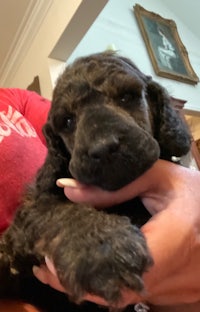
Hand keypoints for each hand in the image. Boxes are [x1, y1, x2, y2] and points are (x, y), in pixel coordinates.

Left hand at [34, 160, 199, 305]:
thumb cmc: (193, 190)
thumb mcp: (158, 175)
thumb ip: (114, 185)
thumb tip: (67, 190)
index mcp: (175, 237)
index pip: (122, 265)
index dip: (85, 268)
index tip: (51, 257)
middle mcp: (176, 272)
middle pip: (118, 290)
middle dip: (78, 282)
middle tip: (46, 265)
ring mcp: (177, 288)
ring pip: (125, 296)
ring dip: (89, 286)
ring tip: (57, 268)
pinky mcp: (173, 291)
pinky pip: (134, 294)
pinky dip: (107, 286)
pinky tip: (88, 272)